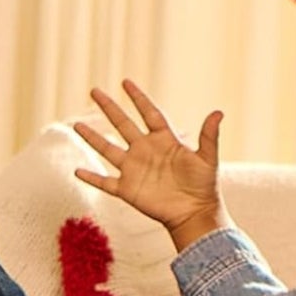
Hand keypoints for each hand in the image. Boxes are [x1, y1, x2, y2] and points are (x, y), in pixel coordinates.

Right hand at [73, 79, 228, 250]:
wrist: (195, 213)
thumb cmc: (204, 185)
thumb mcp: (207, 158)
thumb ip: (209, 136)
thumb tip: (219, 112)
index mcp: (164, 140)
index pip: (148, 113)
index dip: (138, 98)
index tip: (126, 82)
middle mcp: (145, 151)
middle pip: (122, 124)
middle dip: (109, 108)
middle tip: (94, 91)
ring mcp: (134, 170)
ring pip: (108, 149)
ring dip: (92, 138)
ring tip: (76, 125)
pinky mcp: (127, 189)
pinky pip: (105, 182)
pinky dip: (91, 177)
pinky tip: (77, 170)